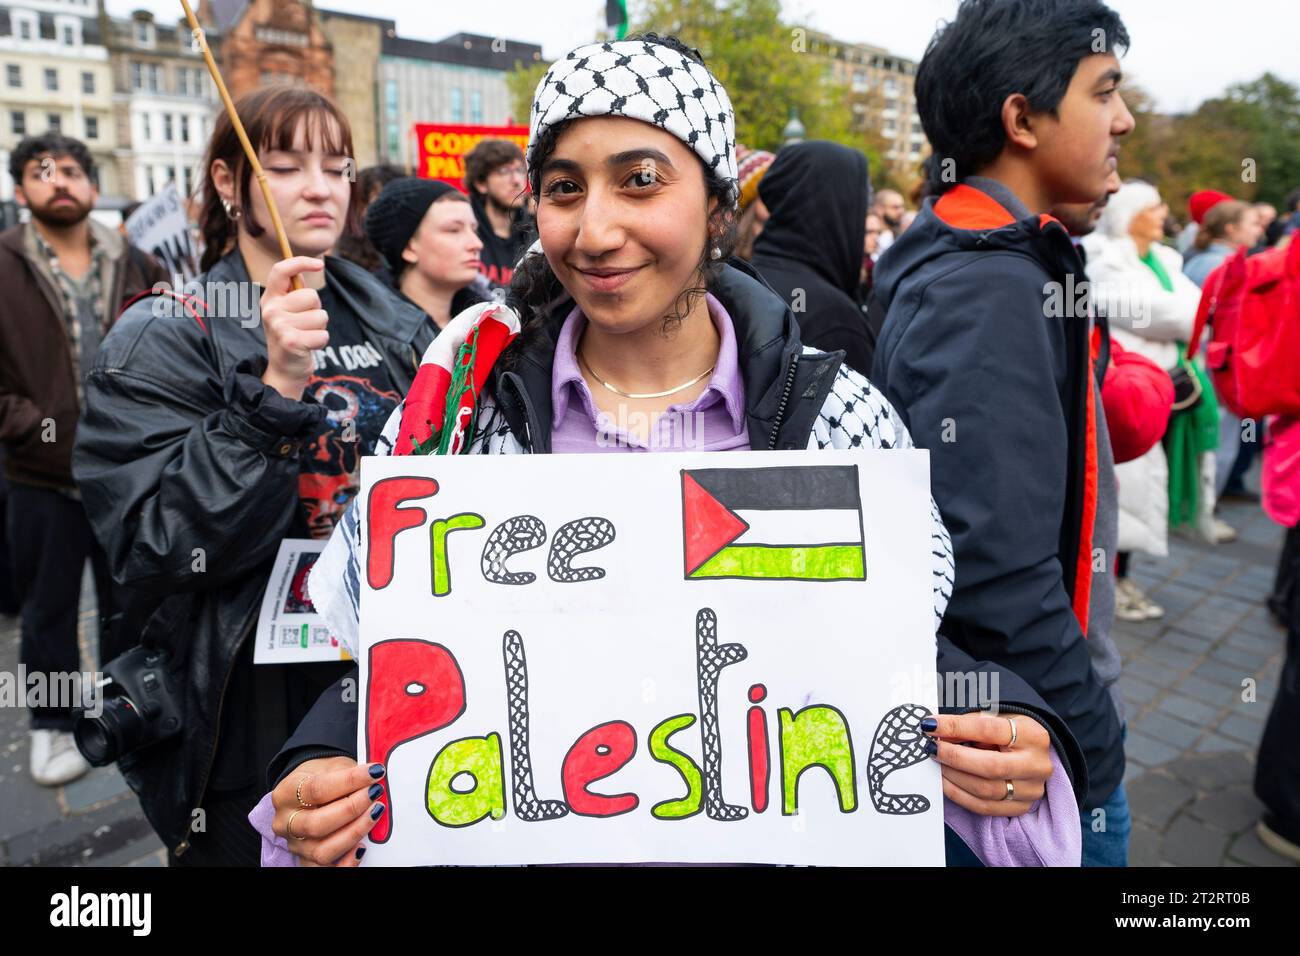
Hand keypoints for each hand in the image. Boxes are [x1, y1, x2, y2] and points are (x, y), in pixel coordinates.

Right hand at [260, 256, 327, 399]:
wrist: (284, 368)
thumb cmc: (292, 334)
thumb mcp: (289, 310)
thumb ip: (297, 291)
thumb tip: (316, 263)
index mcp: (270, 298)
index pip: (281, 270)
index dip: (301, 262)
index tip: (320, 263)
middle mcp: (271, 310)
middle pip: (311, 296)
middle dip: (316, 310)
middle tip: (305, 324)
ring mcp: (279, 326)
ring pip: (320, 316)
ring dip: (319, 327)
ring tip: (306, 335)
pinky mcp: (291, 341)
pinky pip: (322, 334)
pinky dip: (321, 341)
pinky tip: (308, 347)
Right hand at [270, 757, 385, 866]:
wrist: (309, 790)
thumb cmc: (322, 777)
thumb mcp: (331, 766)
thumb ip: (350, 774)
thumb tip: (375, 778)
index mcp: (286, 793)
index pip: (316, 789)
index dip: (349, 781)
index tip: (374, 773)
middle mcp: (286, 822)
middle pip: (317, 824)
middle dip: (352, 809)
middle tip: (375, 794)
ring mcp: (296, 844)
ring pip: (322, 851)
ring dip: (354, 833)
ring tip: (375, 814)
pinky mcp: (307, 860)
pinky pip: (325, 870)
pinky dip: (346, 862)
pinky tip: (362, 848)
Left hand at [923, 712, 1052, 817]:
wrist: (1032, 754)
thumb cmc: (1009, 732)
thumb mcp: (993, 718)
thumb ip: (967, 724)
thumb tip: (936, 731)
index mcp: (1033, 736)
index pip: (990, 730)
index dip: (957, 727)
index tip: (930, 725)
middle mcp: (1037, 765)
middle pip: (991, 766)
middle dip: (955, 757)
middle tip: (932, 748)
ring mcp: (1031, 790)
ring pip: (985, 790)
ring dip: (954, 777)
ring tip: (937, 764)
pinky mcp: (1021, 807)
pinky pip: (984, 807)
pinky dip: (959, 795)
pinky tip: (945, 782)